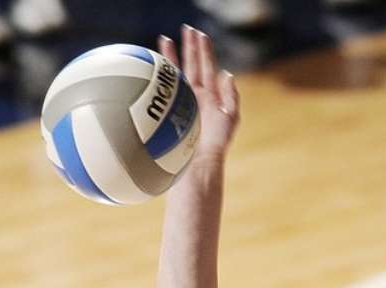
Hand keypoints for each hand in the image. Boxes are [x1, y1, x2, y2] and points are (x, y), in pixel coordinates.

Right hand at [159, 25, 238, 166]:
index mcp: (211, 96)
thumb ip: (231, 95)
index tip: (199, 34)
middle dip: (188, 46)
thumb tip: (226, 73)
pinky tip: (154, 66)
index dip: (203, 50)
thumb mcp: (230, 118)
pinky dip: (160, 77)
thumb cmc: (216, 144)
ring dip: (172, 57)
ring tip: (164, 39)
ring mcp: (182, 103)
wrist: (197, 162)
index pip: (207, 67)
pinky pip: (165, 90)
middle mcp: (196, 97)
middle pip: (192, 65)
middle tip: (185, 28)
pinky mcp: (170, 111)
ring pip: (176, 75)